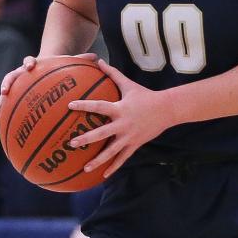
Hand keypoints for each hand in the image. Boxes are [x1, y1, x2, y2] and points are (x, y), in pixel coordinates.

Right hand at [0, 53, 97, 122]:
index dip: (28, 63)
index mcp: (34, 64)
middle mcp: (22, 74)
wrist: (44, 67)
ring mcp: (17, 86)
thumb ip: (80, 61)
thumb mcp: (67, 62)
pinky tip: (3, 128)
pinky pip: (9, 107)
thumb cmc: (57, 66)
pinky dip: (5, 116)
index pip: (29, 61)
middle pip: (11, 77)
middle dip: (7, 84)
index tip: (30, 67)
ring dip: (0, 105)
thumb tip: (96, 58)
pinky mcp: (16, 97)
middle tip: (5, 92)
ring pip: (5, 95)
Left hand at [64, 59, 174, 177]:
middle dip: (86, 139)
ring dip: (98, 160)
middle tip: (71, 143)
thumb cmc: (145, 96)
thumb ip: (113, 74)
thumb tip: (99, 61)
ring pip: (112, 151)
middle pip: (102, 133)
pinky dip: (113, 167)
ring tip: (84, 168)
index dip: (84, 105)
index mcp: (119, 109)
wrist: (167, 110)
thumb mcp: (129, 84)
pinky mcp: (135, 145)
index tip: (70, 105)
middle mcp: (123, 125)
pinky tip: (103, 175)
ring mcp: (129, 137)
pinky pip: (122, 158)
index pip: (98, 106)